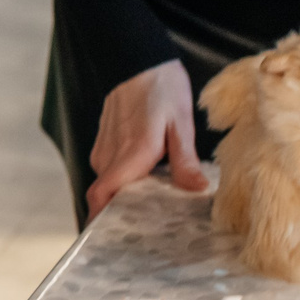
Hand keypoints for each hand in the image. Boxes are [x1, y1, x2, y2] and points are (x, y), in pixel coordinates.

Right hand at [86, 60, 208, 215]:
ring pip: (109, 183)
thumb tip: (197, 189)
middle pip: (107, 196)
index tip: (112, 239)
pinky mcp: (105, 143)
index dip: (101, 220)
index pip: (101, 196)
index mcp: (131, 154)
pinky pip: (110, 170)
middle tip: (148, 229)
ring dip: (124, 194)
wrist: (136, 60)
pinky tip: (147, 178)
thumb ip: (185, 159)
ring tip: (152, 204)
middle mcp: (111, 155)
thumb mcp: (181, 122)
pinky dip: (124, 179)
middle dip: (121, 213)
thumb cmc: (161, 87)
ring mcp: (104, 148)